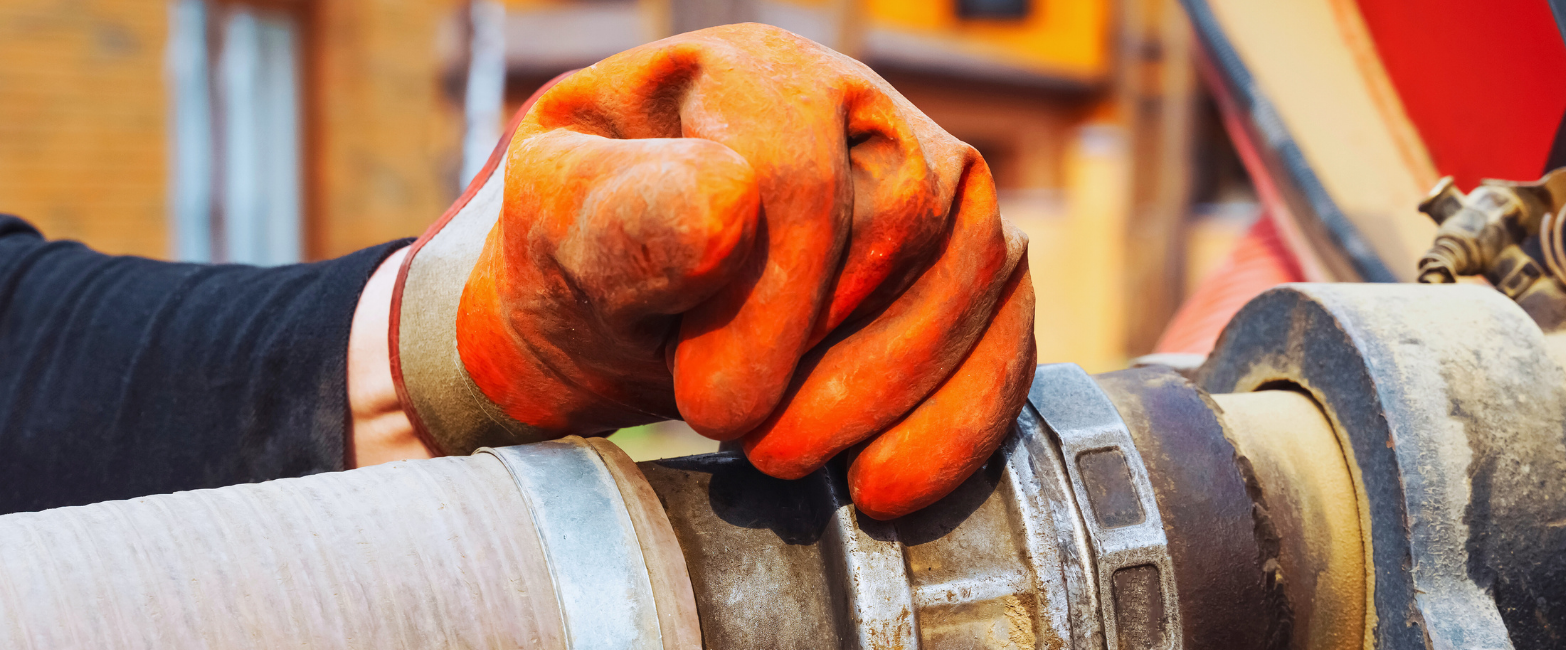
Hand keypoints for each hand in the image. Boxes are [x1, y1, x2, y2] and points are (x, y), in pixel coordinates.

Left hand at [393, 24, 1034, 519]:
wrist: (613, 312)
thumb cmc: (581, 257)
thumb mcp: (558, 232)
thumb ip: (619, 216)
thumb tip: (725, 209)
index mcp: (753, 74)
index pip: (802, 177)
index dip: (768, 308)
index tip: (706, 404)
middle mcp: (861, 106)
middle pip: (902, 222)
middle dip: (828, 360)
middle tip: (741, 437)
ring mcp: (935, 178)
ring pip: (973, 276)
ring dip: (890, 397)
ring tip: (789, 457)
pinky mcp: (976, 263)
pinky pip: (1008, 334)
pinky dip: (957, 424)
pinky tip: (882, 485)